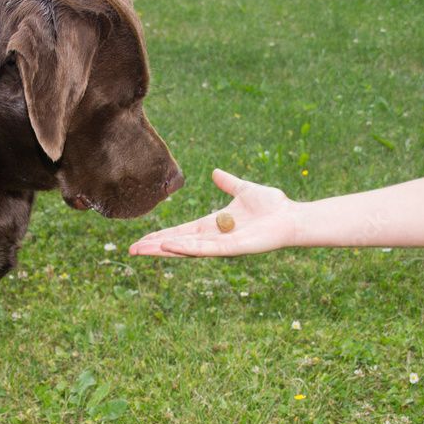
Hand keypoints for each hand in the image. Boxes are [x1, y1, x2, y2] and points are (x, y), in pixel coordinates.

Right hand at [129, 169, 297, 256]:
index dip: (162, 236)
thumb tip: (216, 173)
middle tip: (132, 250)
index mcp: (213, 225)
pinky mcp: (232, 248)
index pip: (182, 232)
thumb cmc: (272, 206)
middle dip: (155, 247)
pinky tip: (168, 246)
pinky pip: (205, 249)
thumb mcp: (244, 189)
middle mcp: (214, 237)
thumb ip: (229, 183)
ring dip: (164, 249)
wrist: (292, 217)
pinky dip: (186, 248)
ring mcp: (221, 245)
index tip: (143, 240)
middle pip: (178, 243)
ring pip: (187, 248)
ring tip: (142, 250)